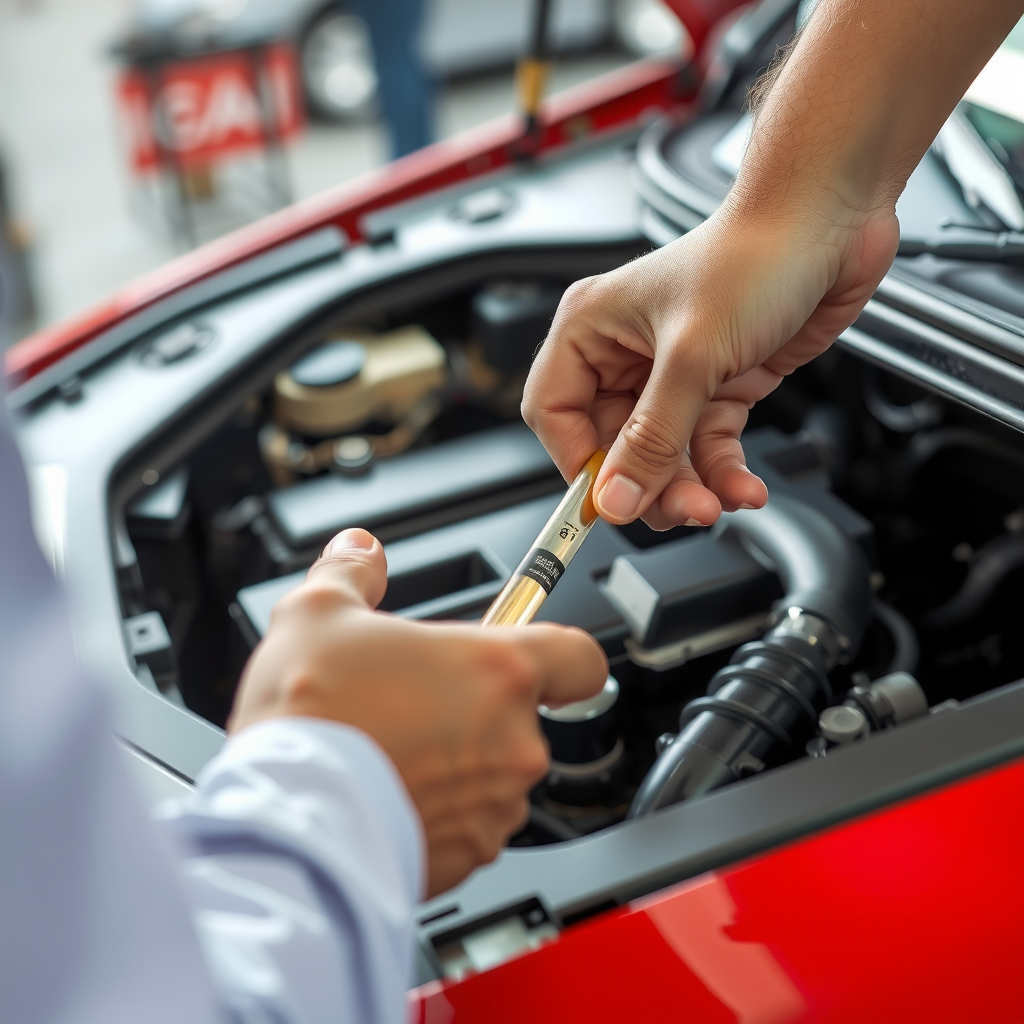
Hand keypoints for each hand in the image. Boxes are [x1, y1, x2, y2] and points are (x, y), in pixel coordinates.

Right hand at [229, 528, 606, 896]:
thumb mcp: (318, 613)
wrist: (285, 822)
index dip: (560, 654)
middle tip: (412, 704)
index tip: (532, 655)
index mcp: (498, 671)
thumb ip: (353, 571)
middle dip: (473, 710)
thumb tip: (360, 550)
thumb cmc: (310, 720)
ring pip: (494, 775)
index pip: (580, 657)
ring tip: (391, 753)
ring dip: (457, 764)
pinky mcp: (470, 857)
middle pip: (521, 717)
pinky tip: (386, 795)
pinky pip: (468, 825)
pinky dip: (438, 813)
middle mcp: (514, 741)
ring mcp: (496, 806)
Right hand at [523, 0, 1021, 531]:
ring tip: (716, 503)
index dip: (578, 463)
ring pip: (664, 453)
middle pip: (614, 445)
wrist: (832, 220)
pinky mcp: (719, 383)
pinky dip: (726, 472)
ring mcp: (674, 371)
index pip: (556, 414)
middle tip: (677, 510)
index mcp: (591, 329)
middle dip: (648, 483)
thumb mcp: (692, 356)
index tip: (608, 501)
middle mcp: (626, 352)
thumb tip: (616, 498)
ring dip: (691, 486)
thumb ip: (653, 437)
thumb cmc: (754, 253)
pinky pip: (709, 445)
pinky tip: (743, 488)